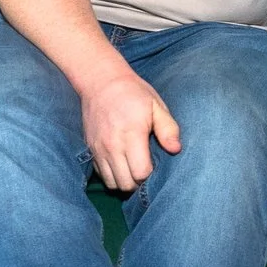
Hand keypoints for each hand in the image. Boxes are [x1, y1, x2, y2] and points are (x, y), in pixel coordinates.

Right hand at [81, 69, 178, 190]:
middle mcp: (112, 145)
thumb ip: (168, 128)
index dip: (151, 175)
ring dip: (125, 182)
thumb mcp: (155, 105)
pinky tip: (122, 165)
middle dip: (139, 183)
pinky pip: (102, 175)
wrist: (100, 82)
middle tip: (148, 171)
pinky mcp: (90, 150)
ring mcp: (99, 150)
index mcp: (131, 134)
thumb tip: (176, 149)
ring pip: (112, 183)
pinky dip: (113, 176)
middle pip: (126, 184)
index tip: (157, 166)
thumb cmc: (133, 93)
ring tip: (135, 170)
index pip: (141, 173)